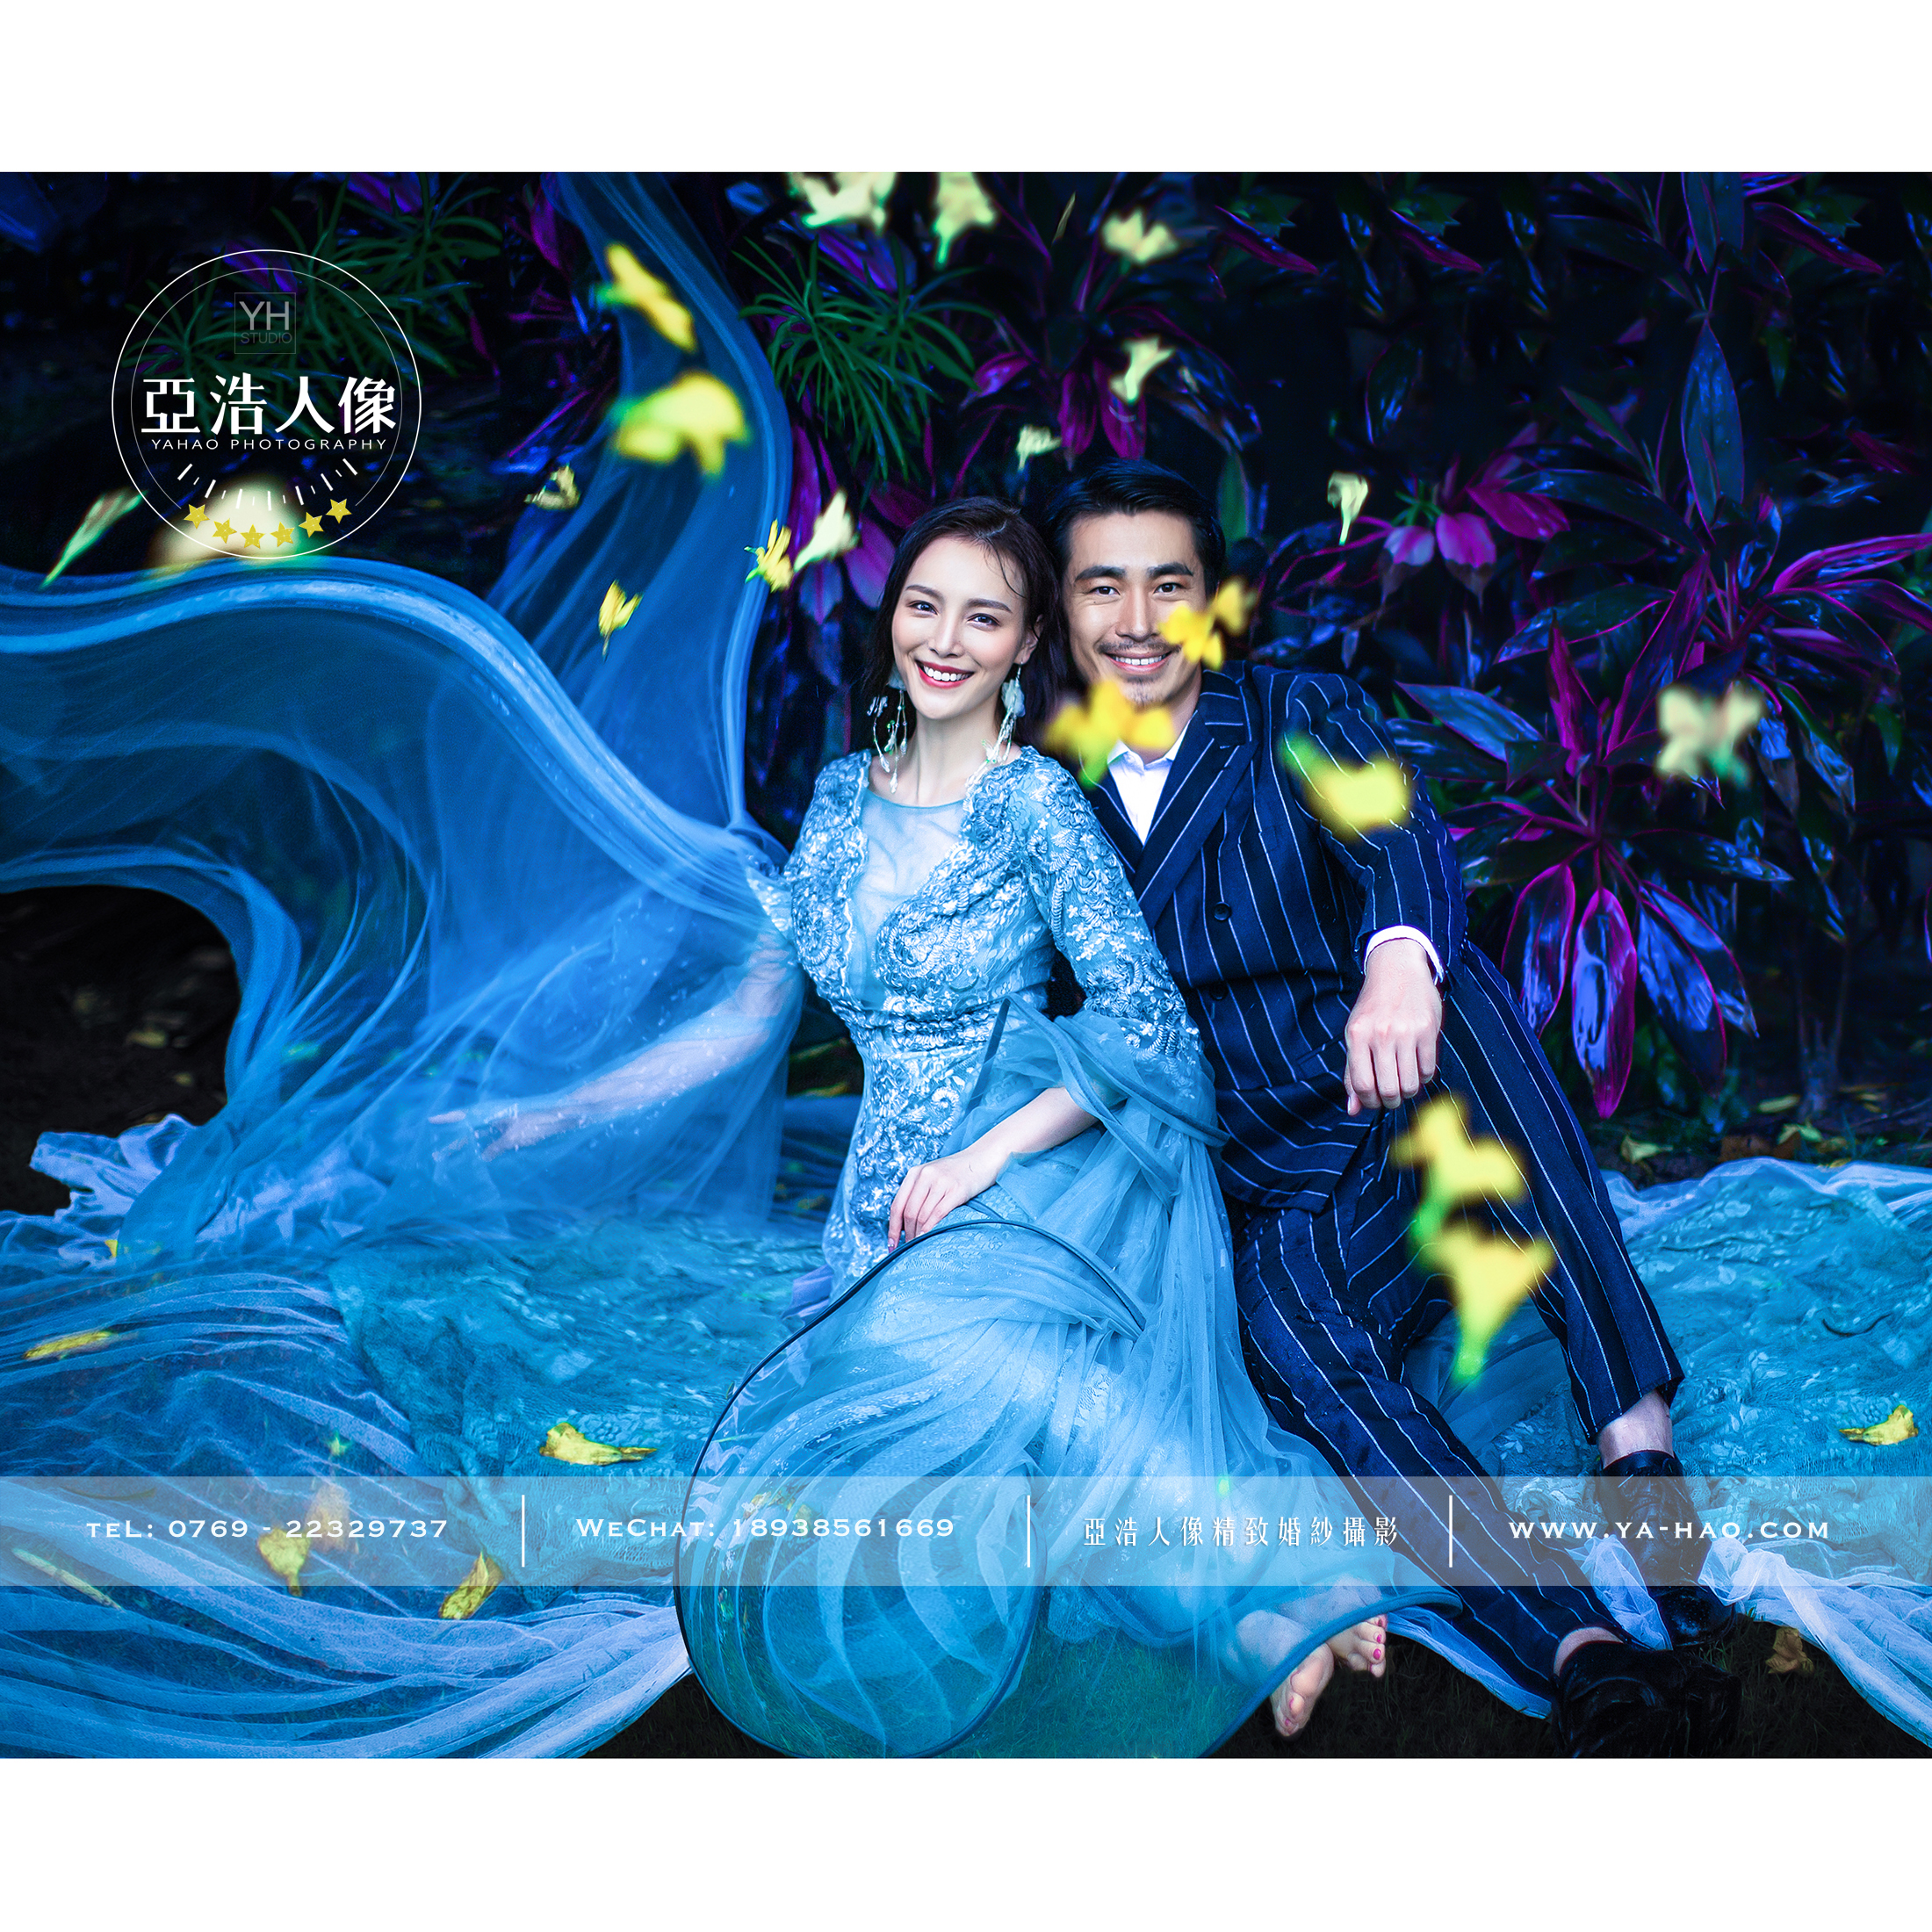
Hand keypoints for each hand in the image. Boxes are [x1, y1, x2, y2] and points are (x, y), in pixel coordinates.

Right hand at [428, 1100, 568, 1161]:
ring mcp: (506, 1123)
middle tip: (436, 1152)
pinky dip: (485, 1148)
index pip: (465, 1115)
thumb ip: (496, 1147)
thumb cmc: (538, 1122)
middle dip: (453, 1139)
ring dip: (467, 1144)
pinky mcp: (515, 1130)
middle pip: (470, 1127)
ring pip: (480, 1135)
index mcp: (493, 1112)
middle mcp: (497, 1116)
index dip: (448, 1119)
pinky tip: (480, 1159)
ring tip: (450, 1156)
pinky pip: (494, 1140)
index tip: (431, 1121)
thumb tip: (482, 1158)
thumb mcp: (514, 1138)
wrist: (563, 1116)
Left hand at [886, 1144, 999, 1250]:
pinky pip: (938, 1214)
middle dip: (907, 1234)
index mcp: (914, 1173)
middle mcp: (925, 1176)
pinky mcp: (956, 1190)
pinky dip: (930, 1229)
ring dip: (918, 1235)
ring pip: (922, 1215)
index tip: (891, 1244)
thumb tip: (904, 1224)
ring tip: (919, 1246)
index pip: (897, 1205)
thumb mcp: (932, 1176)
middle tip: (909, 1248)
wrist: (983, 1158)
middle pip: (908, 1212)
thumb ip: (917, 1193)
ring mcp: (941, 1182)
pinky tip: (928, 1238)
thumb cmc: (957, 1173)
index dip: (892, 1227)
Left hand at [1343, 937, 1441, 1115]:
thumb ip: (1352, 1071)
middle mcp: (1381, 1034)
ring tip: (1404, 1082)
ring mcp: (1406, 1032)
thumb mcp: (1355, 1034)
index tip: (1374, 1101)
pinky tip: (1417, 1067)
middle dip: (1391, 1100)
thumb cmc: (1373, 1007)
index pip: (1362, 1085)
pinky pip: (1428, 1070)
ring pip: (1410, 1084)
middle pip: (1388, 1089)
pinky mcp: (1428, 1030)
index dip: (1369, 1101)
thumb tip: (1353, 1109)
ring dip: (1408, 1091)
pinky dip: (1423, 1077)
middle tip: (1392, 1095)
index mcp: (1357, 1036)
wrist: (1397, 970)